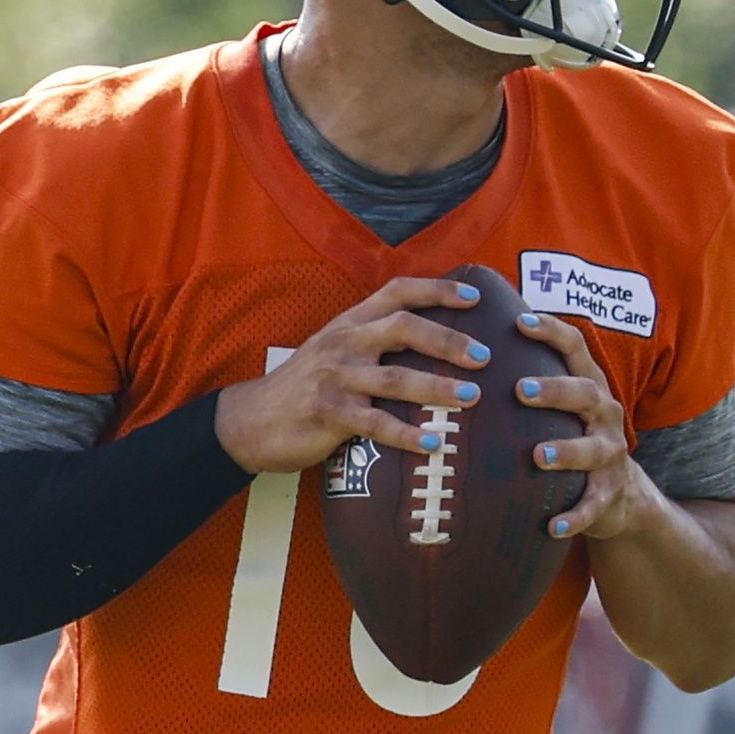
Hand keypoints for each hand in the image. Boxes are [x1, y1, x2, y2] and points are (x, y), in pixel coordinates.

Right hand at [214, 276, 493, 474]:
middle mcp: (344, 342)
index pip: (397, 291)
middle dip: (448, 340)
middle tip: (484, 355)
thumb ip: (373, 341)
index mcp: (349, 322)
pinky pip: (375, 424)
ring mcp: (334, 377)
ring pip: (396, 377)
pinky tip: (433, 443)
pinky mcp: (328, 414)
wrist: (250, 420)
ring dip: (438, 387)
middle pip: (403, 328)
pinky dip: (407, 434)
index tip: (474, 298)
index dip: (437, 290)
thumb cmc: (304, 387)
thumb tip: (433, 344)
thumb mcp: (334, 350)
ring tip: (472, 397)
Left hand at [514, 311, 646, 540]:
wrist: (622, 494)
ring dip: (567, 452)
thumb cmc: (571, 435)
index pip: (575, 348)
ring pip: (594, 450)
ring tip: (538, 456)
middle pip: (586, 393)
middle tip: (519, 389)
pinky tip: (552, 525)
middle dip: (554, 390)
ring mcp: (610, 454)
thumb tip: (466, 345)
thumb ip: (530, 377)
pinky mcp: (610, 493)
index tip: (521, 322)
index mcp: (589, 384)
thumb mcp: (560, 405)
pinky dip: (575, 516)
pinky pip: (594, 505)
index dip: (551, 332)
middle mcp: (604, 413)